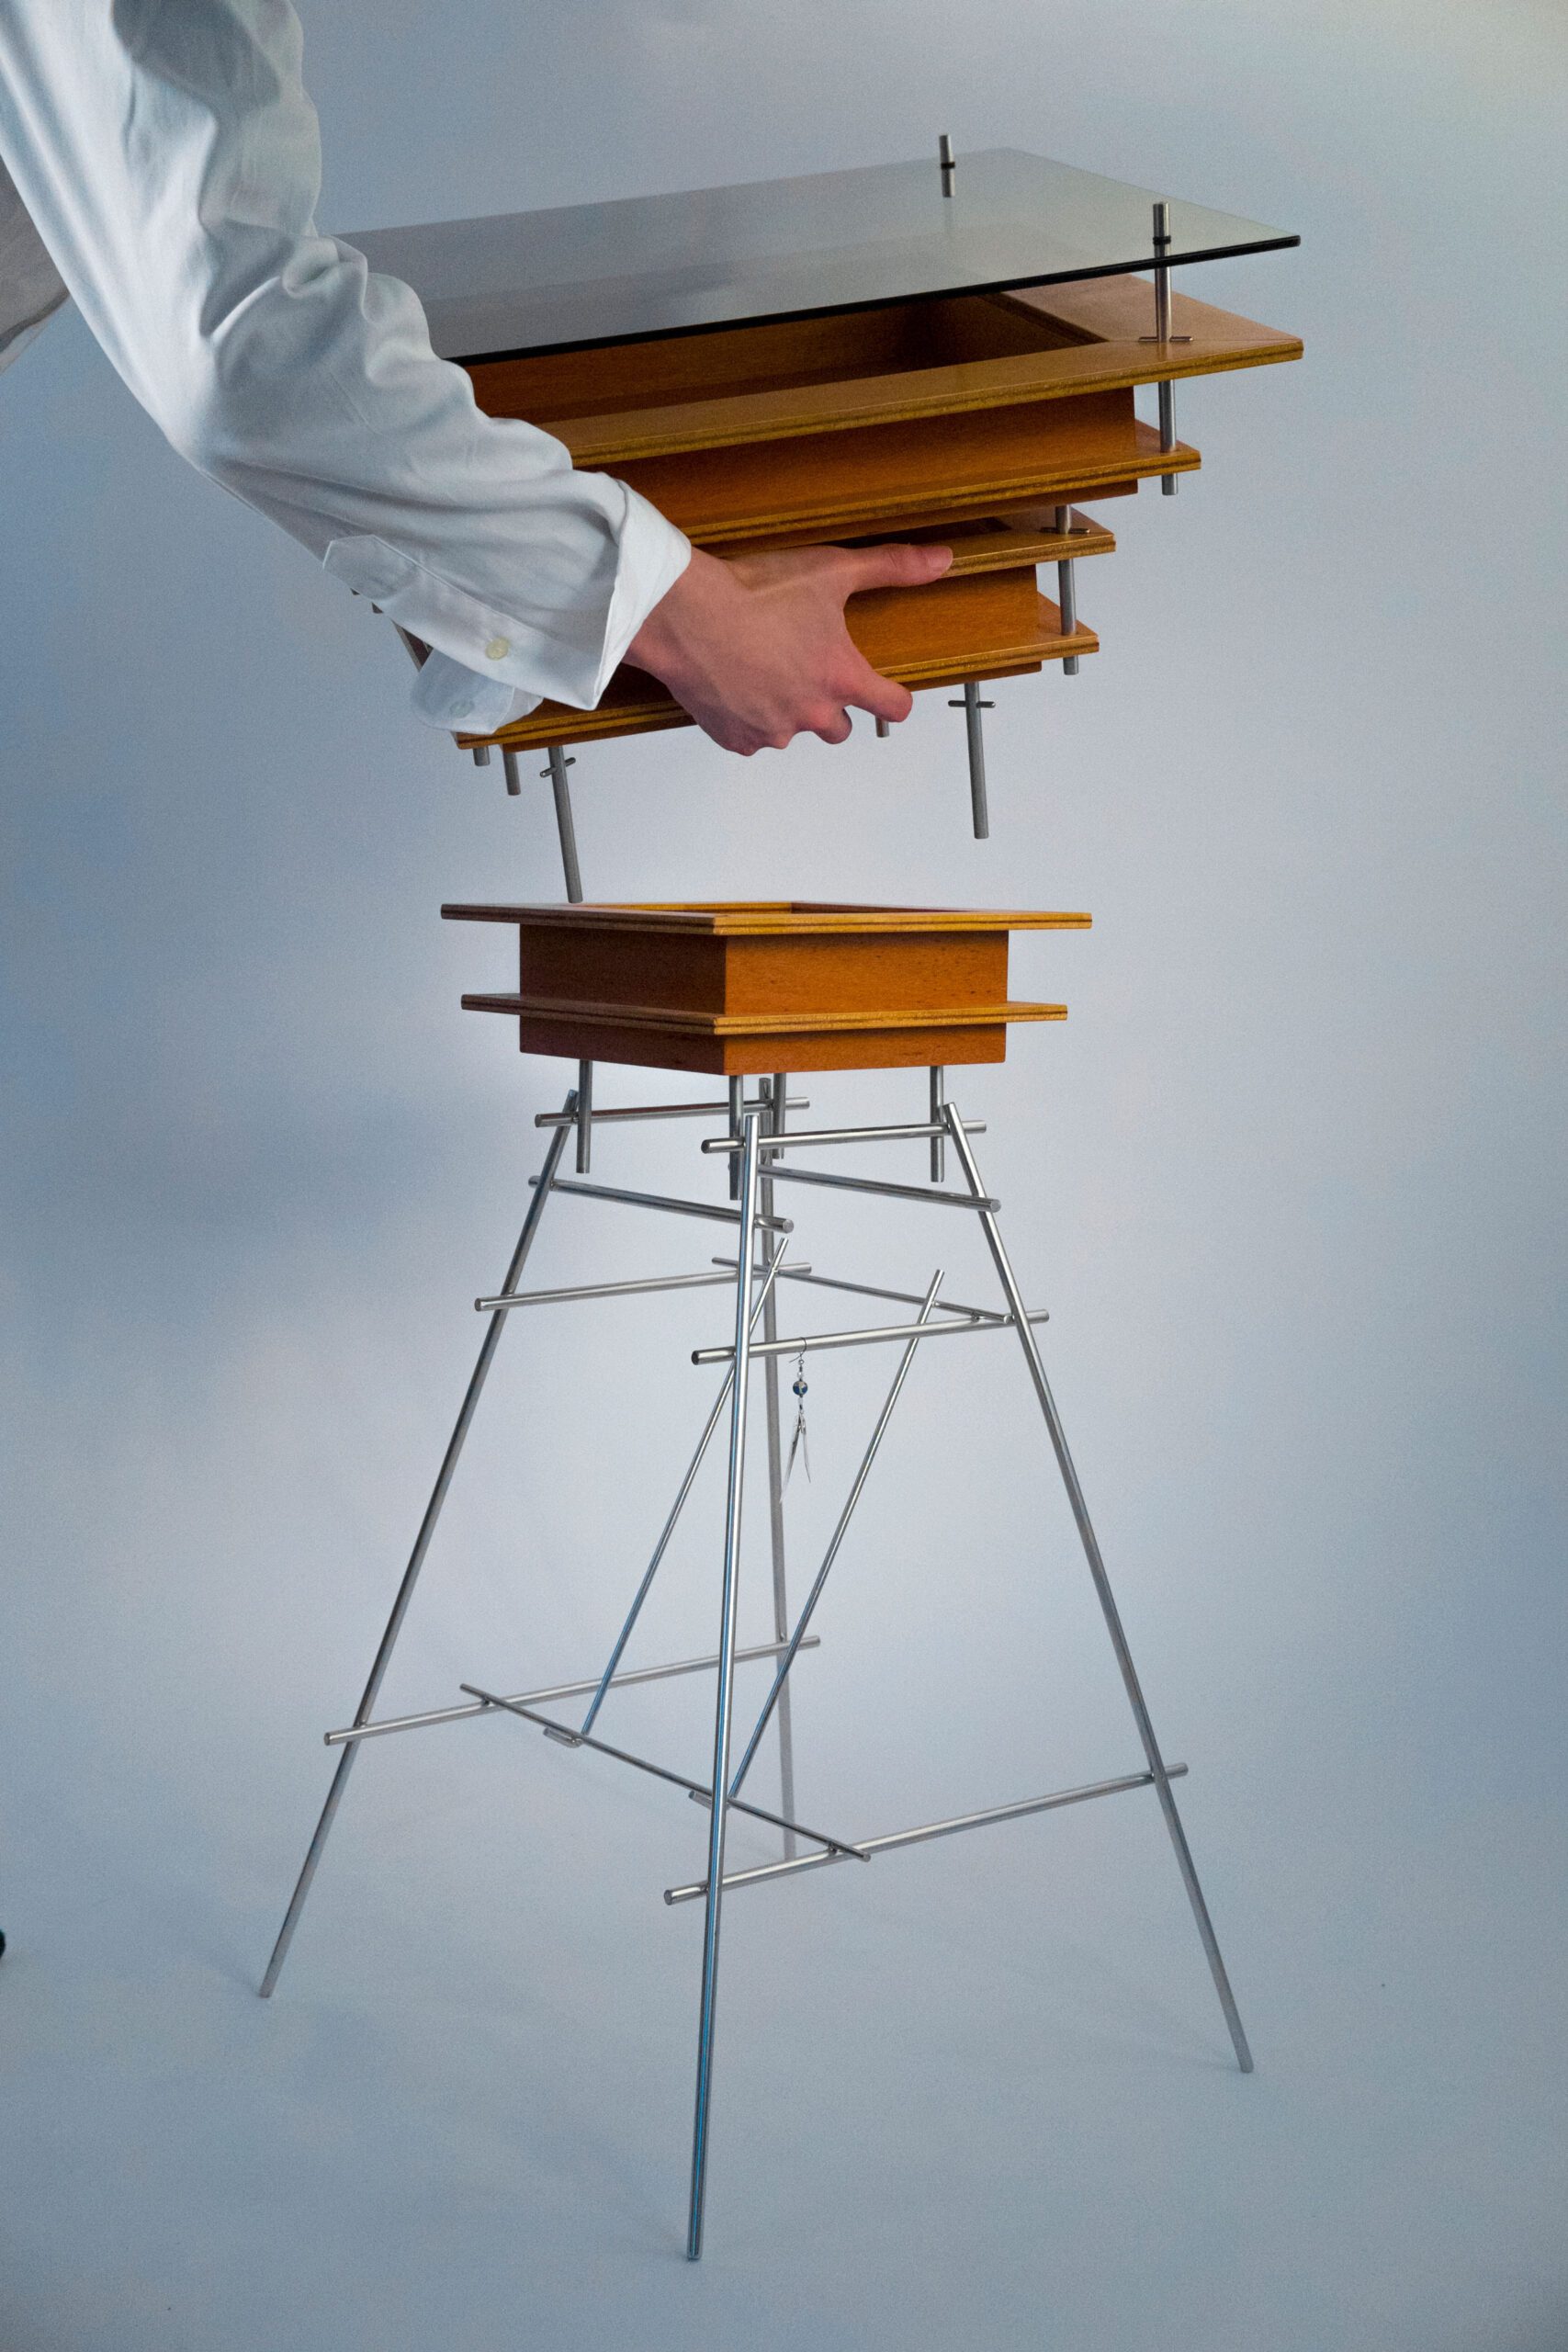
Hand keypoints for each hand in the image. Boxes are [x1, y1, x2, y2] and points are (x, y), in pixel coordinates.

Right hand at [627, 541, 952, 754]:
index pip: (894, 708)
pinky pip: (751, 738)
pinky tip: (735, 685)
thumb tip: (941, 561)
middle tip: (806, 670)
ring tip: (764, 671)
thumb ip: (891, 567)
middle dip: (831, 706)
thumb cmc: (756, 593)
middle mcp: (812, 714)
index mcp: (842, 679)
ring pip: (792, 732)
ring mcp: (773, 731)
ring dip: (787, 710)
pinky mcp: (736, 739)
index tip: (889, 694)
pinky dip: (747, 717)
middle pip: (841, 730)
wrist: (687, 614)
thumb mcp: (832, 570)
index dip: (895, 699)